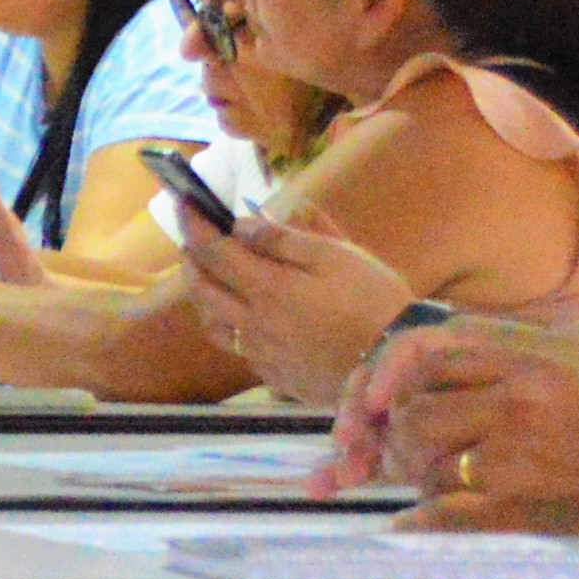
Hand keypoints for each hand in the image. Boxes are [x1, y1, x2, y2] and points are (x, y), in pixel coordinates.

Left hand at [177, 219, 410, 403]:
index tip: (184, 202)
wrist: (394, 365)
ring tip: (212, 280)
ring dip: (204, 298)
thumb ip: (284, 239)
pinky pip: (239, 350)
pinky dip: (233, 328)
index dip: (195, 224)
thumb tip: (242, 225)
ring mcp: (261, 354)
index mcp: (267, 288)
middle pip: (201, 290)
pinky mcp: (275, 376)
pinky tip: (248, 319)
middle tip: (193, 240)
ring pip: (213, 325)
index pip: (214, 251)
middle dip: (191, 260)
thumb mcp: (336, 256)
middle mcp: (253, 323)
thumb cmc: (373, 300)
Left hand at [379, 342, 578, 531]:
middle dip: (401, 439)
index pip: (432, 362)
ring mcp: (517, 458)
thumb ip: (503, 378)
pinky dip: (421, 519)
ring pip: (428, 465)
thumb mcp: (566, 381)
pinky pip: (445, 513)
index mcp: (528, 369)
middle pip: (417, 415)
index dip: (399, 385)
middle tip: (406, 456)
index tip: (390, 405)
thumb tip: (432, 388)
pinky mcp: (522, 506)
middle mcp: (516, 406)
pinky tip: (411, 523)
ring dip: (421, 479)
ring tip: (436, 486)